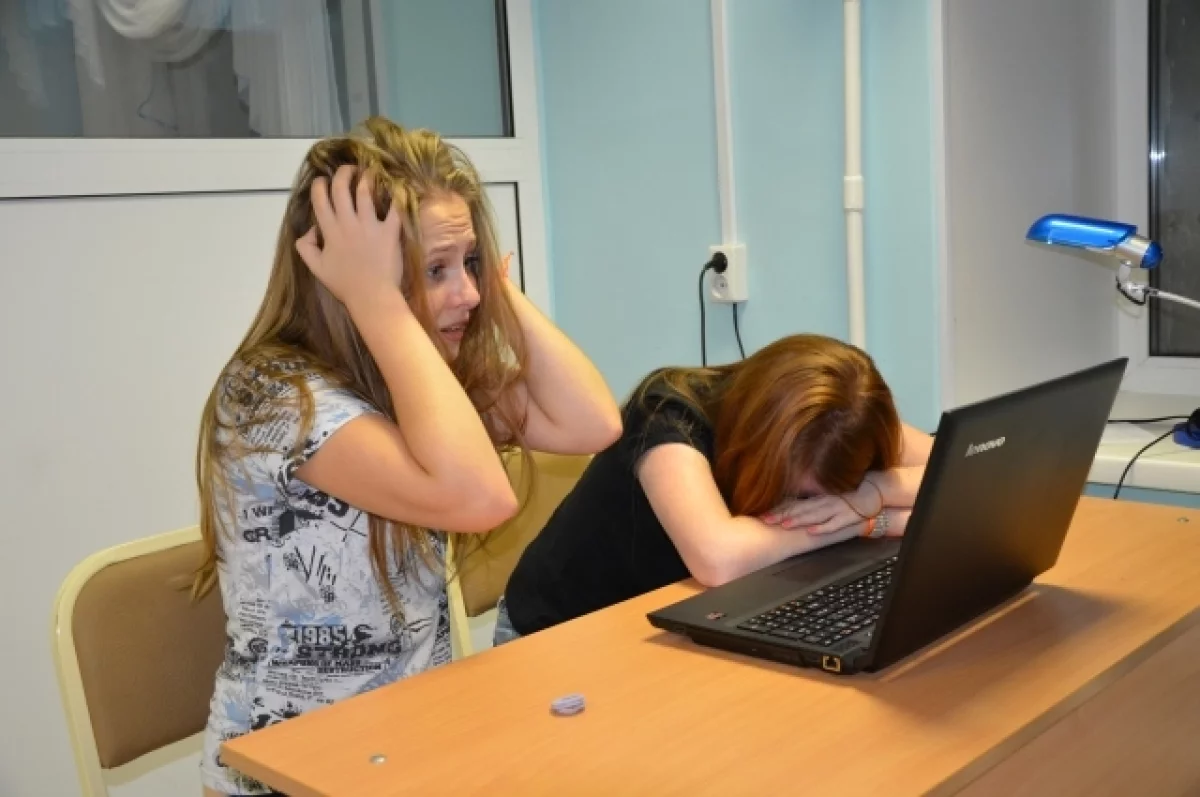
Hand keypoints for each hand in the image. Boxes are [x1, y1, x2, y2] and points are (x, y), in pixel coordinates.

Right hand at [294, 165, 403, 310]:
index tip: (323, 180)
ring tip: (369, 171)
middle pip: (341, 188)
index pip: (320, 199)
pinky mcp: (389, 231)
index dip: (320, 185)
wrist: (372, 296)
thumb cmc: (345, 284)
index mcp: (329, 230)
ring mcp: (370, 225)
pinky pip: (394, 208)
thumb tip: (309, 230)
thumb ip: (305, 247)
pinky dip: (396, 195)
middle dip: (343, 173)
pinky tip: (397, 186)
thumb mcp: (316, 268)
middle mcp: (348, 223)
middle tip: (349, 169)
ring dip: (366, 177)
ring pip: (365, 192)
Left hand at [761, 481, 882, 534]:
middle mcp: (824, 502)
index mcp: (818, 497)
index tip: (762, 514)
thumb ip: (812, 502)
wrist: (875, 489)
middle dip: (782, 515)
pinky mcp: (848, 517)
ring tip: (784, 525)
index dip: (778, 509)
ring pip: (814, 515)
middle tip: (765, 520)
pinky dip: (823, 528)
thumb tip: (791, 509)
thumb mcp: (828, 495)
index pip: (794, 503)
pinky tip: (812, 531)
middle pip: (800, 509)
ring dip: (799, 520)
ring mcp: (836, 509)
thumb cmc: (849, 494)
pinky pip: (834, 524)